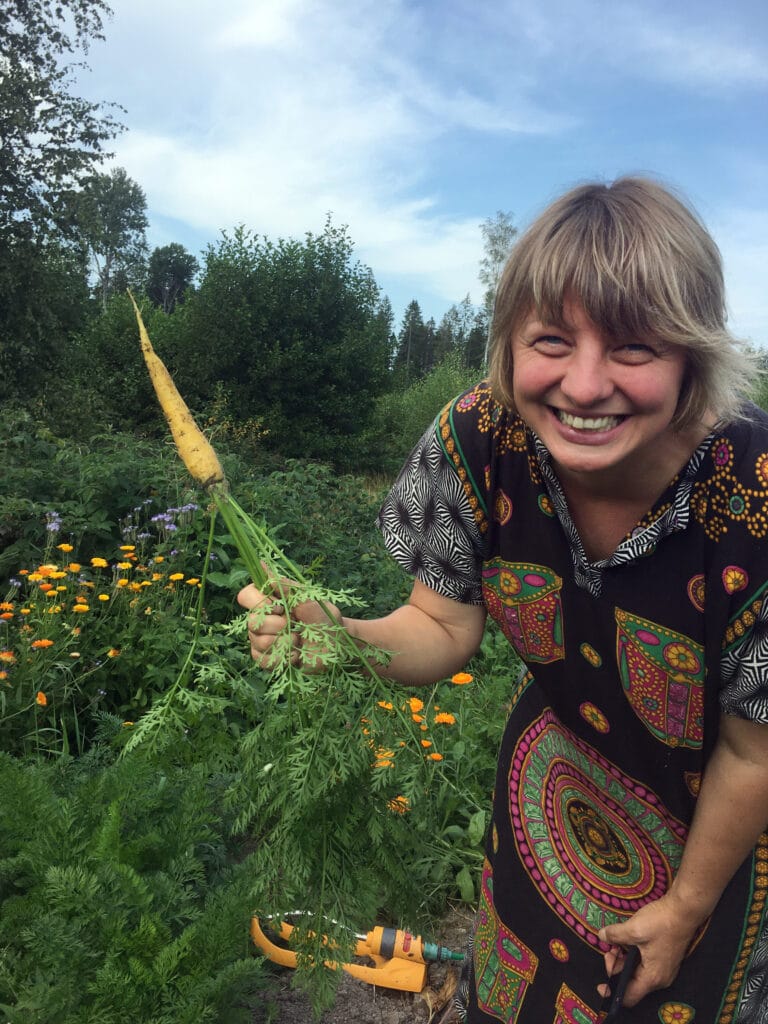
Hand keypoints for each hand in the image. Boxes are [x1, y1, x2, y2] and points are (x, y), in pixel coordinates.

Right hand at [237, 582, 340, 671]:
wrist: (337, 646)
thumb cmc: (323, 617)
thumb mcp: (308, 599)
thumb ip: (283, 585)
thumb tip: (261, 563)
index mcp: (269, 600)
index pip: (245, 596)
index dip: (260, 603)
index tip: (280, 607)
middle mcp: (261, 618)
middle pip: (250, 622)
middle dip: (278, 626)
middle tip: (296, 625)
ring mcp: (261, 639)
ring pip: (257, 642)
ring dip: (284, 642)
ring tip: (299, 640)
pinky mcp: (267, 658)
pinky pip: (263, 659)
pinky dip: (284, 658)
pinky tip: (295, 654)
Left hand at [597, 893, 701, 1007]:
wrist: (684, 910)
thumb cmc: (662, 922)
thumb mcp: (634, 928)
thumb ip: (615, 936)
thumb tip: (601, 936)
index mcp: (652, 977)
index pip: (629, 997)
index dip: (612, 993)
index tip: (601, 984)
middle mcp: (659, 978)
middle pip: (631, 983)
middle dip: (616, 969)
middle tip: (609, 951)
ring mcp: (663, 968)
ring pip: (636, 972)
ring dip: (623, 960)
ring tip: (616, 943)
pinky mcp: (664, 958)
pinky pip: (643, 964)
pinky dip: (632, 956)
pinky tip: (626, 940)